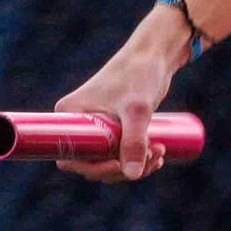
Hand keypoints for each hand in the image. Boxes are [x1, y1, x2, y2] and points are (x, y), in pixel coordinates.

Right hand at [51, 6, 190, 182]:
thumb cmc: (139, 75)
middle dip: (124, 167)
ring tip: (160, 152)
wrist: (155, 55)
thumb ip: (134, 141)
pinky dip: (138, 159)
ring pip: (110, 160)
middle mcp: (78, 123)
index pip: (70, 157)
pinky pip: (121, 153)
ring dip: (136, 165)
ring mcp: (96, 126)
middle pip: (92, 163)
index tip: (120, 164)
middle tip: (154, 156)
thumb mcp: (137, 110)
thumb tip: (132, 175)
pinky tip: (158, 155)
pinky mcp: (113, 127)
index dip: (93, 168)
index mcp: (69, 115)